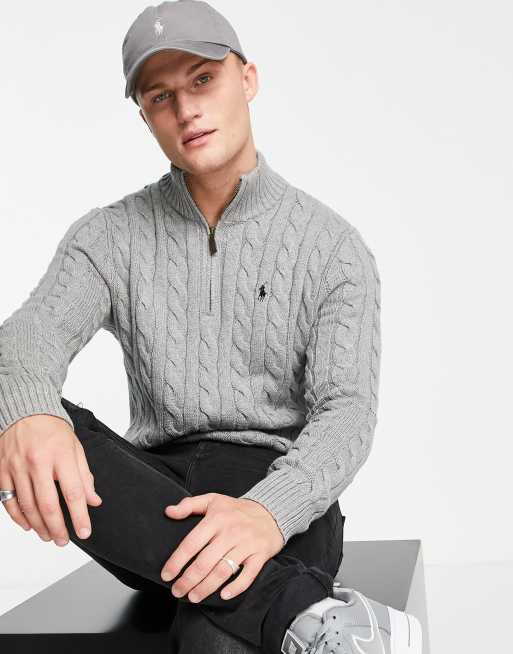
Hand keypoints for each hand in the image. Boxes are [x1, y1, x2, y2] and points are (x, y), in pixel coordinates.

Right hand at [0, 414, 102, 544]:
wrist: (25, 411)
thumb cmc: (52, 429)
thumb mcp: (75, 448)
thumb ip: (84, 475)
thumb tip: (93, 500)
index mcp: (61, 455)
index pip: (73, 492)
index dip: (80, 515)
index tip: (84, 531)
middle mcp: (37, 462)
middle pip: (48, 505)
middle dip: (57, 528)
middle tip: (64, 540)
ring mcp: (17, 467)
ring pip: (27, 507)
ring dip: (39, 526)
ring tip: (48, 536)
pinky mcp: (2, 470)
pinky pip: (8, 501)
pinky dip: (18, 517)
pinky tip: (28, 525)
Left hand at [160, 493, 284, 602]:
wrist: (271, 511)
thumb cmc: (236, 509)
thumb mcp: (213, 500)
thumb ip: (189, 504)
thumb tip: (168, 512)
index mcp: (216, 519)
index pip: (192, 543)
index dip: (177, 561)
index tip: (166, 575)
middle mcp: (230, 532)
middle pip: (205, 562)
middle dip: (188, 580)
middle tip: (177, 591)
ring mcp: (246, 544)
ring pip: (223, 571)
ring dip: (206, 587)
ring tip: (193, 597)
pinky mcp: (260, 555)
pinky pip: (248, 575)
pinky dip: (236, 587)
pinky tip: (223, 595)